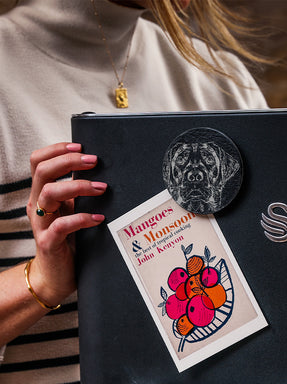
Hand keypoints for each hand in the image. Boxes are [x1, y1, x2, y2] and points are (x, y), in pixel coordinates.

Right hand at [26, 142, 106, 307]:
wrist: (56, 274)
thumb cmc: (67, 238)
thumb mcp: (70, 209)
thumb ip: (76, 191)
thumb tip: (102, 170)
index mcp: (42, 193)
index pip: (38, 162)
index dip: (57, 149)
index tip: (81, 146)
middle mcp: (38, 205)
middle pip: (43, 171)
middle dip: (69, 161)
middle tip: (94, 161)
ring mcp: (41, 224)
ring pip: (49, 194)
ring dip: (78, 186)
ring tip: (102, 188)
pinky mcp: (48, 242)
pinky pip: (61, 226)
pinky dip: (82, 218)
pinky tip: (99, 218)